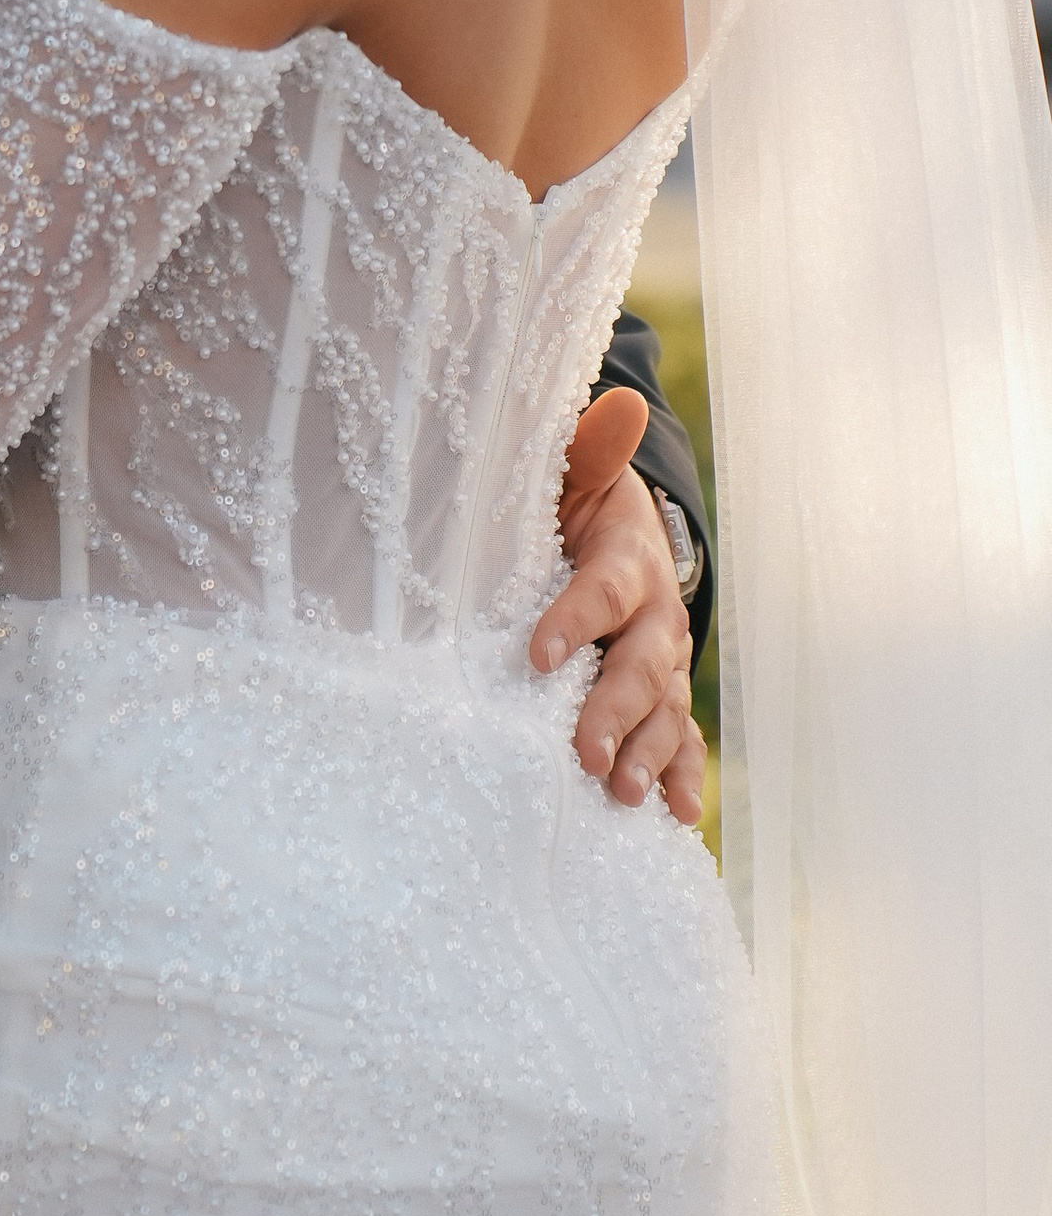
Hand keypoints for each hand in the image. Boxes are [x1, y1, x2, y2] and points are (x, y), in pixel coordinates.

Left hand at [533, 386, 705, 826]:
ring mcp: (662, 661)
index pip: (603, 591)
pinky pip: (679, 740)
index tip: (537, 655)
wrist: (618, 533)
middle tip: (583, 755)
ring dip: (647, 755)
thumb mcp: (576, 471)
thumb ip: (589, 449)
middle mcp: (654, 616)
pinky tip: (674, 816)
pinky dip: (678, 775)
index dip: (575, 620)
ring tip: (621, 795)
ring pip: (662, 712)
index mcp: (626, 560)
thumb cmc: (575, 502)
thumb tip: (620, 400)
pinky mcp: (663, 693)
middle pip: (640, 667)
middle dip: (614, 711)